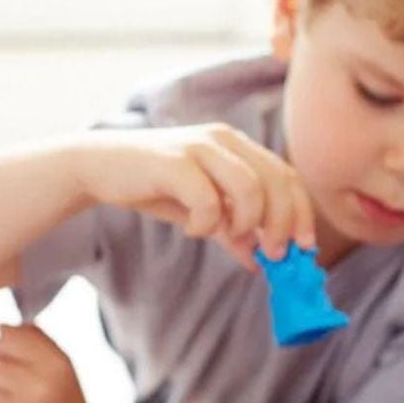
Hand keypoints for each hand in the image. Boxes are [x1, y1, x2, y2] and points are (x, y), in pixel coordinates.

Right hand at [69, 124, 317, 269]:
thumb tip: (261, 263)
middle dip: (282, 223)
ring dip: (246, 223)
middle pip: (276, 181)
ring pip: (250, 188)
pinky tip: (192, 229)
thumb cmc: (154, 186)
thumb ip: (232, 231)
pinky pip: (208, 199)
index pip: (287, 175)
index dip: (302, 212)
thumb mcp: (200, 211)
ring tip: (227, 236)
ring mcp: (199, 146)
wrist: (99, 167)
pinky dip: (206, 223)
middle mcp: (224, 139)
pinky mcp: (174, 161)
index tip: (304, 248)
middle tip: (273, 254)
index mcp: (237, 145)